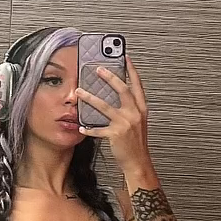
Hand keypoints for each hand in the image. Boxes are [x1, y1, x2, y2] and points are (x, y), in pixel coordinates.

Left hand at [74, 57, 152, 176]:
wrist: (138, 162)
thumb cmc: (136, 142)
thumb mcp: (137, 121)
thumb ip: (129, 108)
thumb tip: (115, 94)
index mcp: (141, 109)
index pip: (137, 85)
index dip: (131, 70)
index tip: (125, 57)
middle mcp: (135, 113)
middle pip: (122, 90)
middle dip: (110, 77)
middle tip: (98, 69)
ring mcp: (125, 124)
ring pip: (105, 106)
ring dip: (90, 98)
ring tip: (79, 92)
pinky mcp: (116, 134)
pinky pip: (98, 129)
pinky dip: (89, 128)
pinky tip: (81, 126)